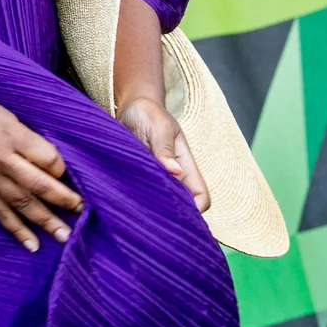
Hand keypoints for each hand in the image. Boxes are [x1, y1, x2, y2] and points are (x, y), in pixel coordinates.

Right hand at [0, 76, 83, 251]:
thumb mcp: (4, 114)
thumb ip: (26, 137)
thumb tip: (50, 163)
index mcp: (11, 134)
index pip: (47, 158)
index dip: (62, 169)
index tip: (72, 173)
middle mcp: (1, 158)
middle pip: (38, 184)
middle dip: (63, 200)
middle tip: (82, 211)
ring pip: (22, 203)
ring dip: (45, 221)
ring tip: (65, 236)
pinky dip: (16, 230)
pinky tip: (32, 245)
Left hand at [118, 96, 210, 212]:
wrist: (131, 106)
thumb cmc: (149, 114)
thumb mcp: (159, 128)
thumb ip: (165, 149)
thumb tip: (175, 172)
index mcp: (186, 166)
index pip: (201, 196)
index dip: (195, 209)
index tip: (177, 215)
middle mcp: (174, 176)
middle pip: (183, 207)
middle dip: (172, 216)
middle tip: (152, 220)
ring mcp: (157, 179)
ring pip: (162, 205)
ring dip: (153, 209)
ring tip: (138, 213)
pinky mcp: (139, 178)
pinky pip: (142, 196)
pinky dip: (137, 201)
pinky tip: (125, 204)